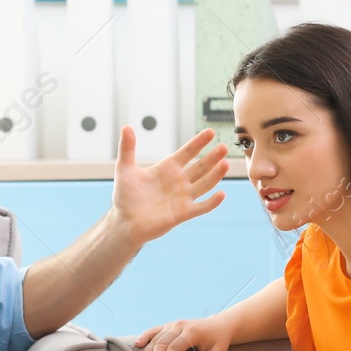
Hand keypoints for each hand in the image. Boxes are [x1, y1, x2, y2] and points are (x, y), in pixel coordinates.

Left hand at [111, 126, 229, 245]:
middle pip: (200, 167)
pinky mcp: (183, 213)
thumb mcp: (125, 169)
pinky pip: (201, 207)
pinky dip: (211, 202)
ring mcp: (182, 197)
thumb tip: (126, 127)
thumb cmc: (125, 196)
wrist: (125, 222)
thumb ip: (127, 149)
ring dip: (215, 175)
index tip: (210, 132)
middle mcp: (179, 181)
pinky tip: (221, 194)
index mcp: (168, 168)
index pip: (187, 152)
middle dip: (212, 157)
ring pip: (204, 184)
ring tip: (225, 164)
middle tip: (224, 147)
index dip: (199, 142)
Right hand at [134, 317, 230, 350]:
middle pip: (162, 344)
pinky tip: (137, 344)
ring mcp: (173, 324)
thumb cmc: (218, 342)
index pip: (174, 348)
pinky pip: (154, 330)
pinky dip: (145, 336)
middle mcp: (180, 326)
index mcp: (192, 332)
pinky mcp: (169, 325)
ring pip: (156, 338)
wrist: (219, 325)